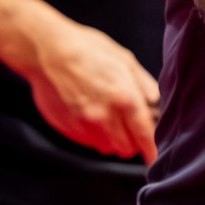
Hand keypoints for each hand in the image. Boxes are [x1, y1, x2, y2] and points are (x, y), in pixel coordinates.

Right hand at [25, 18, 159, 162]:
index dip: (152, 149)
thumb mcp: (124, 59)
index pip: (144, 135)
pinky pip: (88, 142)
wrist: (48, 51)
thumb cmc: (87, 49)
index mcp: (123, 97)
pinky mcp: (67, 128)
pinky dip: (94, 135)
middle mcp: (104, 116)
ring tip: (108, 117)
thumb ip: (143, 84)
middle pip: (126, 148)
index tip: (155, 156)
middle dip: (132, 142)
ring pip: (107, 148)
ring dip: (113, 140)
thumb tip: (156, 102)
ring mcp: (83, 124)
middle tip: (131, 128)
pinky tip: (89, 114)